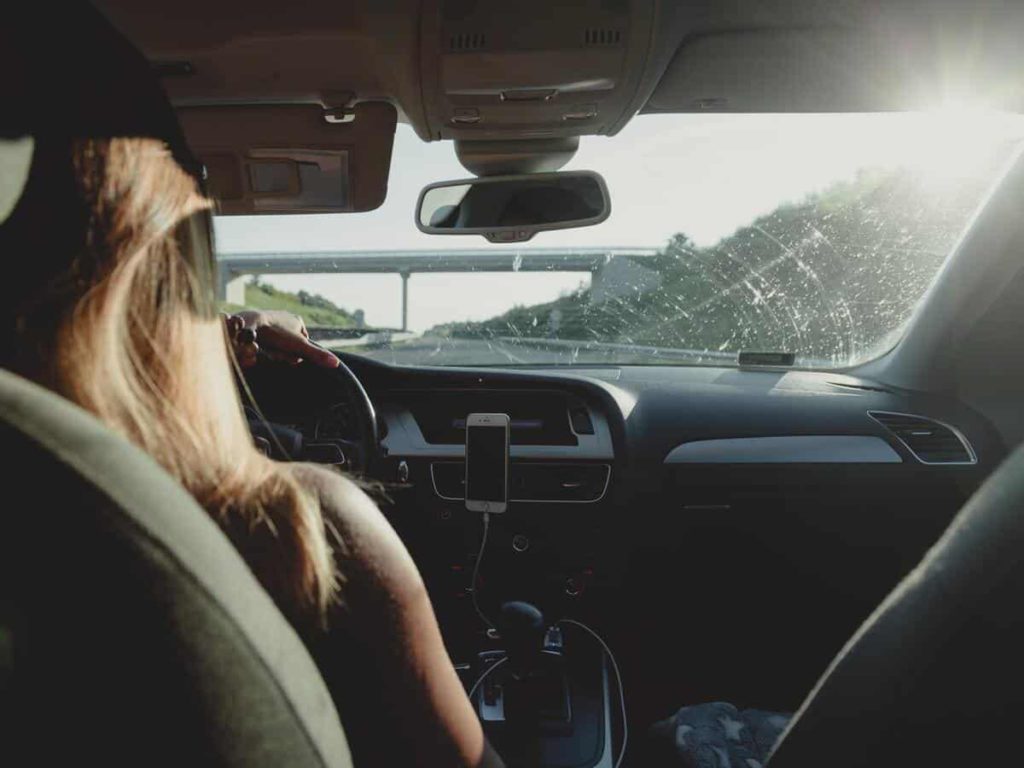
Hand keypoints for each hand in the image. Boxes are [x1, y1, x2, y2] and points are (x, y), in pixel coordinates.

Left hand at [225, 310, 339, 369]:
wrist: (250, 323)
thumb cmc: (276, 334)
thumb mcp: (299, 347)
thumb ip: (317, 355)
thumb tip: (336, 363)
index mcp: (297, 320)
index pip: (304, 341)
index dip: (299, 352)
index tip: (293, 356)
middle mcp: (286, 317)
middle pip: (290, 343)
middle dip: (286, 352)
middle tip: (278, 354)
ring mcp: (272, 320)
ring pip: (278, 343)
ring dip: (274, 350)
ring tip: (268, 349)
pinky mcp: (258, 324)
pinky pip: (265, 340)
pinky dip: (264, 345)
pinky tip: (259, 346)